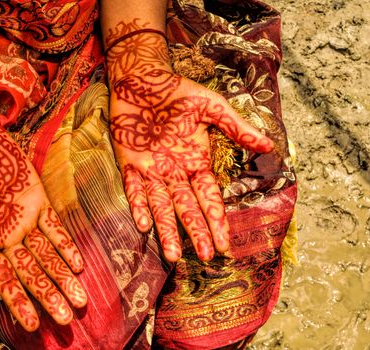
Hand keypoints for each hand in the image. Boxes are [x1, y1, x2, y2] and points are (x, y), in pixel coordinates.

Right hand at [0, 64, 86, 331]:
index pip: (3, 279)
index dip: (18, 301)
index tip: (32, 324)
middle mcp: (6, 237)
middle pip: (31, 273)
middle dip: (49, 295)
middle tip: (67, 321)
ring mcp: (25, 221)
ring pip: (48, 255)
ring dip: (64, 276)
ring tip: (80, 301)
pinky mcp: (39, 203)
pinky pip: (55, 228)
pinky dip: (66, 244)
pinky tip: (79, 264)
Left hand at [106, 29, 272, 262]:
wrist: (143, 78)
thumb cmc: (178, 91)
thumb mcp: (212, 107)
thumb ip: (236, 127)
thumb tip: (269, 146)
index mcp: (196, 162)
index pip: (209, 198)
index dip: (217, 221)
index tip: (225, 244)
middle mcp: (175, 172)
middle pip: (187, 208)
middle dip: (197, 232)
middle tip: (205, 256)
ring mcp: (152, 170)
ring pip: (161, 206)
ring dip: (167, 229)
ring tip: (173, 255)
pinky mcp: (129, 163)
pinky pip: (134, 188)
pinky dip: (138, 205)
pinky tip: (144, 224)